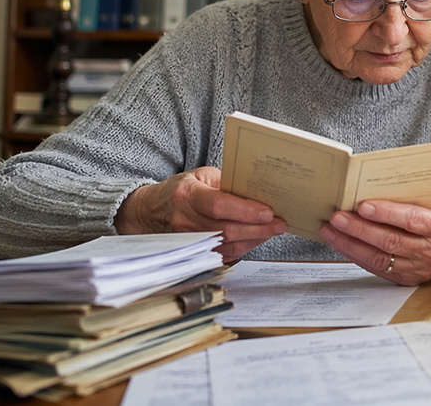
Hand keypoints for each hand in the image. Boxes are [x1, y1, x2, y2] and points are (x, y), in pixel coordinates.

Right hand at [114, 166, 286, 260]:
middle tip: (279, 224)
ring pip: (229, 245)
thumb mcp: (201, 176)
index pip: (219, 206)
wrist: (150, 212)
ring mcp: (189, 241)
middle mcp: (186, 221)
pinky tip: (257, 238)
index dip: (245, 211)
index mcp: (187, 196)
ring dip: (255, 239)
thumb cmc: (180, 191)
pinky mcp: (195, 253)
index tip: (268, 212)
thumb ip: (227, 182)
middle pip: (228, 230)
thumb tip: (256, 192)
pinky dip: (245, 247)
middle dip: (259, 229)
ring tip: (273, 230)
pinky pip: (225, 254)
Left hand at [318, 200, 430, 285]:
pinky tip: (343, 244)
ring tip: (331, 230)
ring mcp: (420, 269)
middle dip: (359, 229)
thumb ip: (415, 199)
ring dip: (351, 244)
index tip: (363, 205)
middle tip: (336, 217)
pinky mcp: (408, 279)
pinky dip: (357, 255)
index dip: (387, 213)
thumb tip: (376, 188)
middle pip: (390, 241)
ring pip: (380, 258)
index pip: (412, 220)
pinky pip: (378, 268)